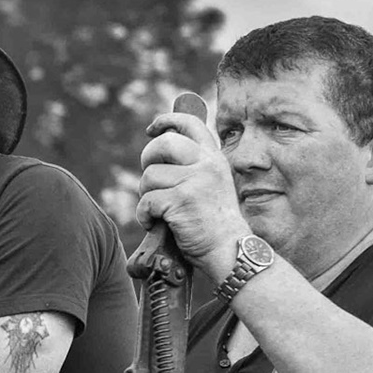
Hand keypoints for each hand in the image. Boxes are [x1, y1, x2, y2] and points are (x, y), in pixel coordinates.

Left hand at [134, 110, 251, 285]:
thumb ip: (193, 168)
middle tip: (149, 178)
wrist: (229, 251)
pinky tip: (154, 223)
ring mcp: (195, 181)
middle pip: (164, 143)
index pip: (191, 124)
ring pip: (150, 175)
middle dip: (148, 158)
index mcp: (214, 158)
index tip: (152, 129)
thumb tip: (158, 152)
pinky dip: (144, 215)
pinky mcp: (181, 200)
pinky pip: (147, 200)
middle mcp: (207, 164)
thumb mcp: (212, 185)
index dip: (166, 121)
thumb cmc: (214, 224)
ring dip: (145, 194)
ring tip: (157, 210)